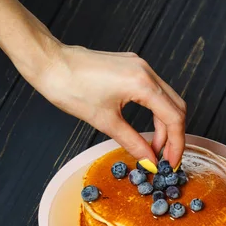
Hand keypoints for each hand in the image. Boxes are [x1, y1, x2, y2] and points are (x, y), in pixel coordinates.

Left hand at [33, 44, 185, 166]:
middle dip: (174, 135)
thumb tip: (149, 159)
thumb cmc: (70, 87)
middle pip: (176, 107)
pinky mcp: (132, 67)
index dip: (176, 144)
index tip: (172, 162)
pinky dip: (155, 112)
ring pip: (167, 99)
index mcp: (143, 84)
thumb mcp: (105, 121)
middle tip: (165, 158)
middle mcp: (146, 72)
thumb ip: (133, 142)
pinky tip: (147, 127)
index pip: (174, 117)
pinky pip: (155, 91)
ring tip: (153, 147)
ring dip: (164, 125)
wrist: (48, 63)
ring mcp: (140, 67)